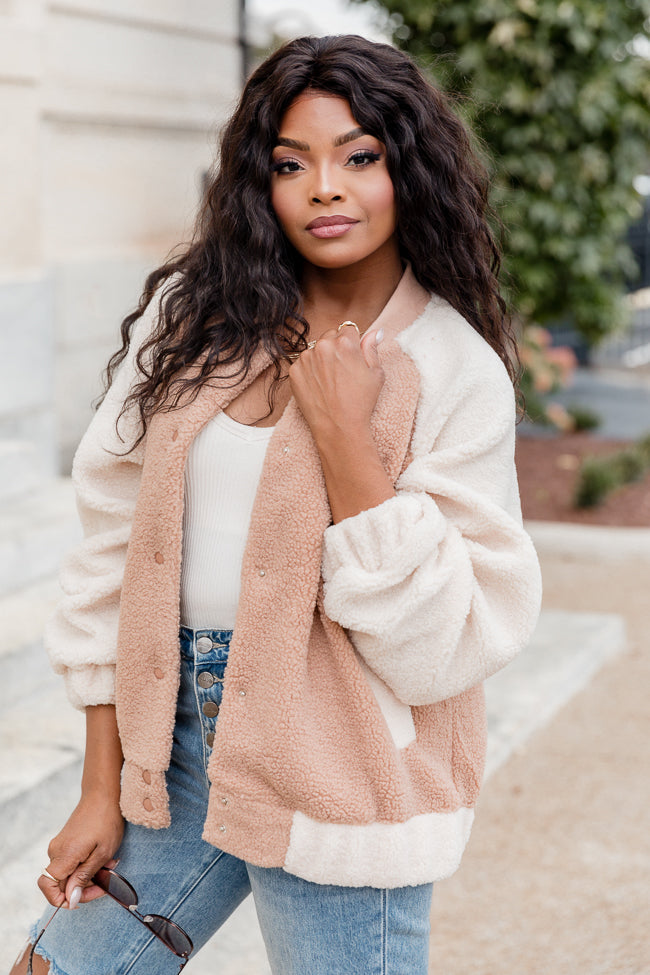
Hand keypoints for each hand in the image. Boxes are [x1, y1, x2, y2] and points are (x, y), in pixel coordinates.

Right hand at [39, 792, 124, 909]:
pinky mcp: (65, 842)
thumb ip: (85, 877)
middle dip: (85, 887)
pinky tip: (103, 859)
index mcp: (64, 855)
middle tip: (107, 881)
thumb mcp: (102, 853)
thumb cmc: (106, 820)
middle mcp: (56, 851)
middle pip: (62, 883)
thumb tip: (70, 900)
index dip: (62, 899)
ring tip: (109, 866)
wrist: (103, 794)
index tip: (83, 897)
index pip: (48, 886)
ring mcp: (60, 846)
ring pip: (69, 874)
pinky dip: (87, 866)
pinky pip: (72, 863)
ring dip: (89, 876)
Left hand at [288, 325, 384, 442]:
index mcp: (345, 343)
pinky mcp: (294, 371)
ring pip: (315, 349)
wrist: (338, 427)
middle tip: (342, 371)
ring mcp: (306, 358)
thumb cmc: (360, 403)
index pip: (348, 329)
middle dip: (336, 348)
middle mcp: (323, 346)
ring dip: (321, 358)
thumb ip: (372, 349)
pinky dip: (310, 371)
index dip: (352, 343)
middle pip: (330, 336)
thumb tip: (374, 332)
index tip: (352, 358)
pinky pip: (303, 363)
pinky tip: (319, 386)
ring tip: (330, 381)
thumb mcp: (376, 374)